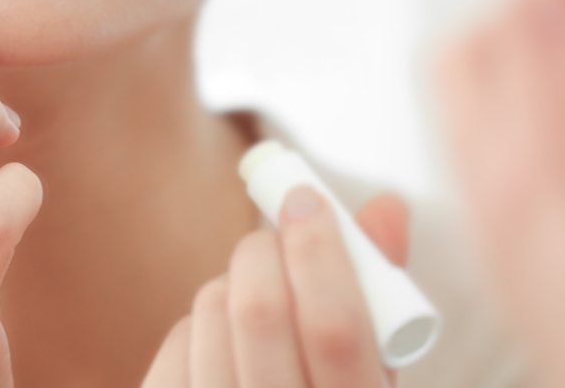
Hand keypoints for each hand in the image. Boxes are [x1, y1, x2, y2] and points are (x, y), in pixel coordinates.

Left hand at [141, 187, 409, 387]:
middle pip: (259, 312)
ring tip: (260, 296)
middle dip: (264, 251)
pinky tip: (227, 340)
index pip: (335, 329)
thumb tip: (385, 207)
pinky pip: (179, 340)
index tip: (308, 201)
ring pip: (211, 313)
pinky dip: (203, 322)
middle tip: (275, 237)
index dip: (319, 253)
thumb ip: (382, 287)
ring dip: (233, 283)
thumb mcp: (376, 363)